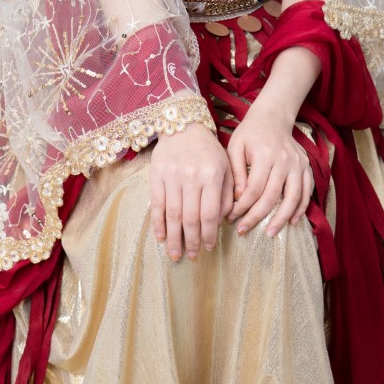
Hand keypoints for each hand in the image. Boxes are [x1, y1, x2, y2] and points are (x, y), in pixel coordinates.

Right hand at [150, 123, 233, 262]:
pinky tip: (161, 237)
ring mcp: (171, 176)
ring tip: (176, 254)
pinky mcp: (156, 175)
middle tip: (193, 257)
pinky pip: (157, 204)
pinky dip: (158, 223)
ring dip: (174, 238)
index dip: (209, 234)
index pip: (209, 213)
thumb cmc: (208, 150)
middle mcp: (191, 177)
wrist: (183, 126)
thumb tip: (224, 221)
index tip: (209, 248)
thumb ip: (227, 194)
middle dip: (192, 241)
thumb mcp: (226, 167)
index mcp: (211, 176)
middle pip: (190, 218)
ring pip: (173, 214)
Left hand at [226, 99, 313, 236]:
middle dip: (257, 217)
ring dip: (282, 218)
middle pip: (272, 196)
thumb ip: (237, 173)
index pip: (253, 189)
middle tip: (244, 230)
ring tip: (270, 233)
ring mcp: (298, 164)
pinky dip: (301, 208)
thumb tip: (239, 199)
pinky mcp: (306, 167)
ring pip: (293, 197)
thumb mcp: (235, 147)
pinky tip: (292, 221)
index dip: (242, 207)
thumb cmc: (249, 134)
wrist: (272, 117)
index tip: (232, 218)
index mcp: (264, 155)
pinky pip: (306, 192)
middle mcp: (284, 160)